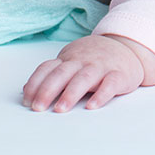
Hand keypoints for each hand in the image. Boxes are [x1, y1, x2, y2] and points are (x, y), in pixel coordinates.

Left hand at [22, 34, 154, 111]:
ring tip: (61, 108)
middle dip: (48, 90)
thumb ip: (51, 74)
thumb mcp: (71, 61)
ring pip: (84, 78)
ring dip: (71, 93)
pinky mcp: (119, 74)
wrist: (128, 45)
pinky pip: (110, 84)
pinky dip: (101, 94)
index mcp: (69, 58)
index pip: (47, 68)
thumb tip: (26, 90)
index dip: (35, 84)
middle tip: (38, 107)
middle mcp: (83, 61)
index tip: (27, 100)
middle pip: (62, 73)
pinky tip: (92, 105)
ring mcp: (101, 66)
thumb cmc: (95, 57)